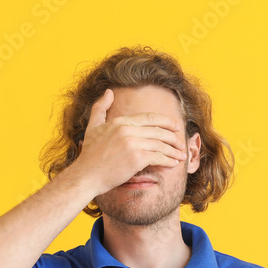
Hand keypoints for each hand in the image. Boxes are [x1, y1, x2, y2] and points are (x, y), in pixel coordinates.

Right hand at [67, 89, 187, 195]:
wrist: (86, 176)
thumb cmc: (89, 155)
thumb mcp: (93, 126)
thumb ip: (100, 108)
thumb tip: (109, 92)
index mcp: (120, 122)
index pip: (149, 117)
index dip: (165, 121)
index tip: (175, 126)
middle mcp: (128, 130)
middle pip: (158, 130)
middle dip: (173, 137)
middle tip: (181, 142)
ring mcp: (133, 144)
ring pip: (161, 144)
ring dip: (174, 150)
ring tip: (181, 155)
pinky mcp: (137, 158)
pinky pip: (159, 157)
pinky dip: (168, 160)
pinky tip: (173, 163)